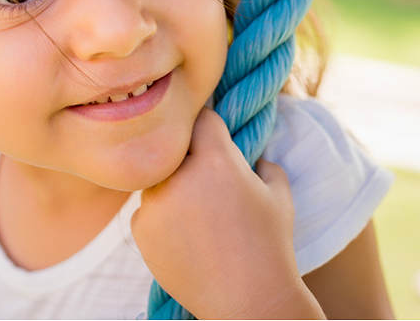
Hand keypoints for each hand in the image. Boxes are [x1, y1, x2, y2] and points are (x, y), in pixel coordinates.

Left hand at [131, 108, 323, 318]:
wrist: (247, 301)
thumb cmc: (269, 246)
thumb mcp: (279, 194)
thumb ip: (261, 160)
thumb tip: (249, 148)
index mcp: (218, 160)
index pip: (202, 118)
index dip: (209, 126)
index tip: (212, 134)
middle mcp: (180, 176)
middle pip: (174, 147)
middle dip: (187, 156)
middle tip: (204, 177)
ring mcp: (155, 203)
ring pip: (157, 177)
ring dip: (172, 186)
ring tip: (199, 216)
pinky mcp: (140, 228)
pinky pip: (146, 208)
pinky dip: (161, 216)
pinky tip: (186, 237)